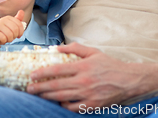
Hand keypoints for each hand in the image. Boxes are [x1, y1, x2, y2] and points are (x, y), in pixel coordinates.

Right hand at [0, 10, 24, 44]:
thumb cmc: (5, 32)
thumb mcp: (12, 26)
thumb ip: (18, 20)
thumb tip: (21, 11)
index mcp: (8, 18)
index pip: (19, 24)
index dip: (21, 32)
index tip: (18, 35)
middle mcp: (2, 20)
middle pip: (15, 29)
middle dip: (15, 36)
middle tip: (12, 37)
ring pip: (9, 35)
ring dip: (10, 39)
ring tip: (7, 39)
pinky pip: (3, 38)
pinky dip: (4, 41)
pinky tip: (2, 40)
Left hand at [26, 42, 156, 111]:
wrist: (128, 80)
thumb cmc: (110, 65)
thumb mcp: (93, 52)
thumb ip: (75, 48)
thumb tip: (57, 48)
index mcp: (83, 66)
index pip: (57, 70)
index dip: (42, 73)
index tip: (32, 75)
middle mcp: (84, 81)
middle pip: (56, 86)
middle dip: (40, 87)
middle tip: (29, 88)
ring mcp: (88, 95)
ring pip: (62, 97)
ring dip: (47, 96)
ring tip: (38, 95)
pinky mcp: (92, 105)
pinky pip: (73, 108)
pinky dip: (64, 105)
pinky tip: (58, 101)